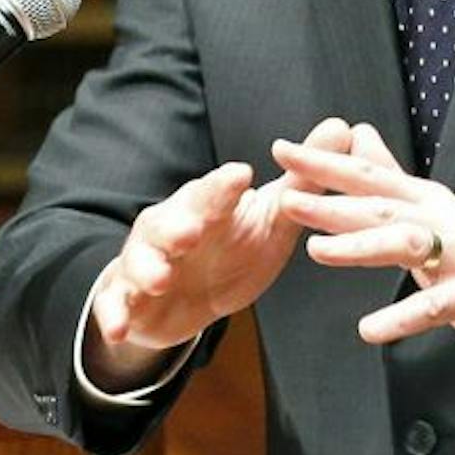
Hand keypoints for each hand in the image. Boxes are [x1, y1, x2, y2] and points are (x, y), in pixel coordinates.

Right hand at [85, 116, 355, 389]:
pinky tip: (117, 327)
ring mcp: (146, 263)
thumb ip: (303, 183)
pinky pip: (114, 305)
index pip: (216, 191)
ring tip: (160, 278)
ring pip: (139, 259)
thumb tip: (342, 127)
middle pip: (170, 220)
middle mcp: (172, 228)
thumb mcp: (271, 219)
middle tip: (192, 232)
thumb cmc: (232, 248)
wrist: (184, 298)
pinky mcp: (128, 299)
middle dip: (178, 224)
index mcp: (208, 207)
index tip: (241, 176)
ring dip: (147, 267)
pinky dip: (112, 314)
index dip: (225, 185)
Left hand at [273, 124, 454, 383]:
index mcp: (429, 202)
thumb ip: (394, 178)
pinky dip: (403, 316)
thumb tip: (361, 133)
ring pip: (408, 244)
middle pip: (383, 205)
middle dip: (332, 200)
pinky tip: (371, 329)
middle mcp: (446, 219)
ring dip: (362, 247)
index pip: (371, 176)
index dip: (327, 163)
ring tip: (317, 252)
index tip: (284, 149)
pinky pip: (437, 305)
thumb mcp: (436, 214)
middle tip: (287, 197)